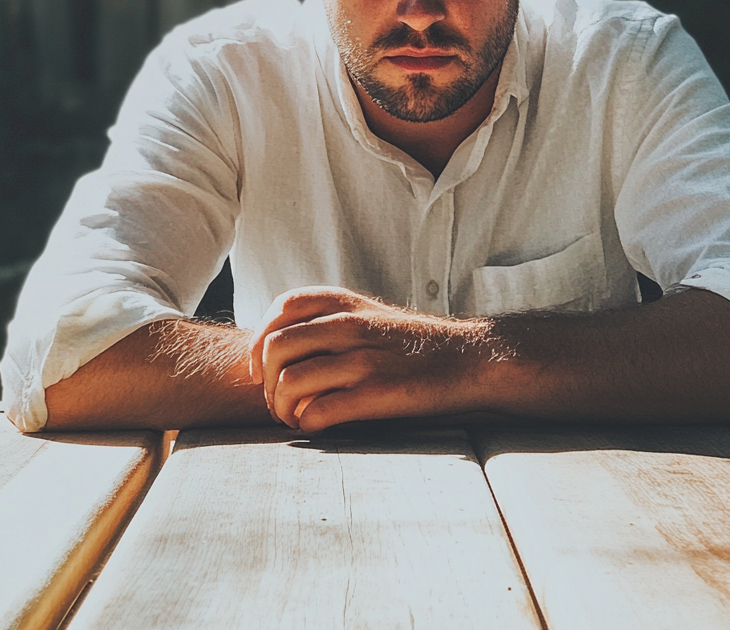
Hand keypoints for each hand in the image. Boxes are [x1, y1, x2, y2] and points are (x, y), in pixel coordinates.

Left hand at [249, 286, 491, 430]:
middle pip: (275, 347)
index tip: (265, 369)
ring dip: (283, 409)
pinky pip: (317, 412)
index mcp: (345, 302)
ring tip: (296, 418)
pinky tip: (320, 426)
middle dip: (267, 383)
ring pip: (289, 382)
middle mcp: (349, 325)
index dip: (261, 341)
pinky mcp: (376, 393)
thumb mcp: (368, 315)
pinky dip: (308, 425)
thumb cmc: (411, 345)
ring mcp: (362, 359)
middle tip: (279, 402)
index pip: (281, 308)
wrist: (468, 360)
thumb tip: (277, 346)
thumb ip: (328, 321)